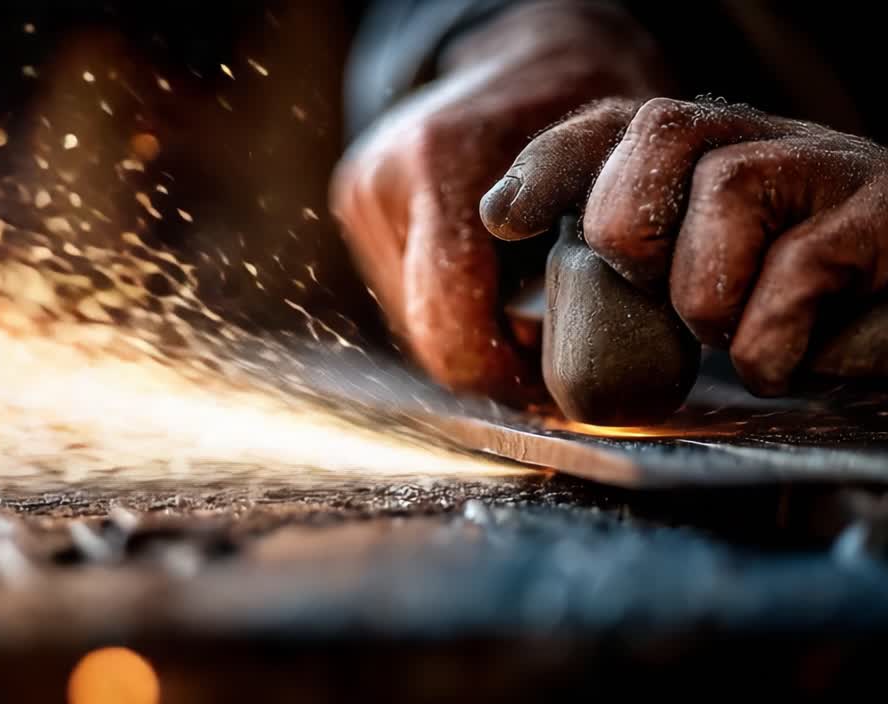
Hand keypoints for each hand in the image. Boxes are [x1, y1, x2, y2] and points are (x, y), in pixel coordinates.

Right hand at [330, 1, 666, 405]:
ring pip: (413, 322)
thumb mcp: (619, 168)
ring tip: (528, 315)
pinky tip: (496, 288)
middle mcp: (383, 182)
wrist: (527, 47)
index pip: (449, 325)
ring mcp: (362, 194)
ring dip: (471, 335)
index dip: (504, 378)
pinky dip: (452, 308)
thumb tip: (601, 374)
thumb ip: (605, 257)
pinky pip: (405, 295)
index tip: (553, 384)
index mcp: (441, 166)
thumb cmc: (589, 99)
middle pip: (427, 334)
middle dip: (490, 363)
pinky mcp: (357, 205)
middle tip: (550, 363)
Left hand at [481, 97, 887, 396]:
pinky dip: (776, 342)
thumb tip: (505, 231)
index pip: (611, 128)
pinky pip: (797, 273)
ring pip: (725, 193)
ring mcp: (831, 168)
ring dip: (713, 304)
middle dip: (636, 240)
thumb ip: (620, 266)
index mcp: (707, 156)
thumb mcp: (696, 285)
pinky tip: (800, 352)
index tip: (504, 219)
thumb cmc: (799, 313)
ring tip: (747, 333)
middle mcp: (764, 142)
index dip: (550, 166)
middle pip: (656, 141)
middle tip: (675, 296)